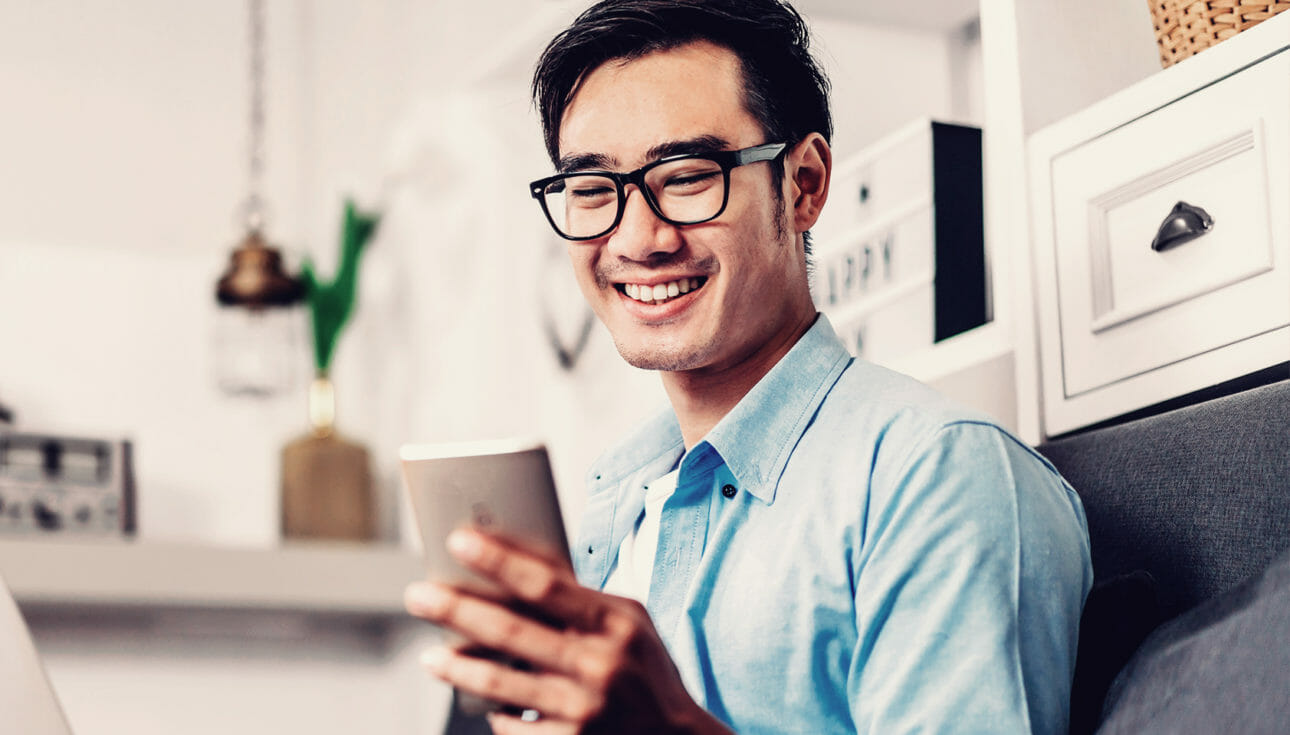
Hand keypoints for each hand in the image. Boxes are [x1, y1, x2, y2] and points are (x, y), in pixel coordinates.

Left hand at [404, 528, 732, 734]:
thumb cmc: (643, 670)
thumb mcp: (629, 623)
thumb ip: (580, 597)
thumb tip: (513, 560)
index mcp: (617, 623)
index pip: (545, 584)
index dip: (497, 559)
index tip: (458, 539)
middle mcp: (600, 665)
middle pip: (510, 631)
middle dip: (455, 609)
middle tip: (418, 593)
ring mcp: (584, 712)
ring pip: (498, 683)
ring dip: (455, 666)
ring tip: (430, 655)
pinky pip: (510, 726)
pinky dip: (493, 711)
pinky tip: (482, 700)